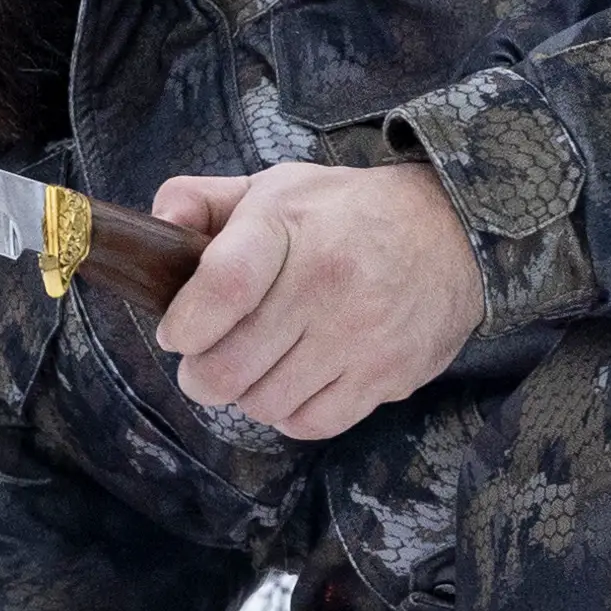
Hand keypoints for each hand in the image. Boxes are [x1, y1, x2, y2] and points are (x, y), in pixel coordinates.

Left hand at [147, 160, 483, 441]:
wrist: (453, 232)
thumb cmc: (346, 214)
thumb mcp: (277, 187)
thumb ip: (202, 199)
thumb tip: (157, 227)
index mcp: (291, 226)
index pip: (224, 287)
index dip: (185, 323)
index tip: (177, 333)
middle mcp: (328, 283)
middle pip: (231, 366)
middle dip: (202, 374)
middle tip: (205, 363)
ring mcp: (360, 336)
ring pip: (265, 403)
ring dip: (246, 395)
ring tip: (254, 369)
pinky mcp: (385, 376)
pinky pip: (310, 423)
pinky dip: (290, 414)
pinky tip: (294, 383)